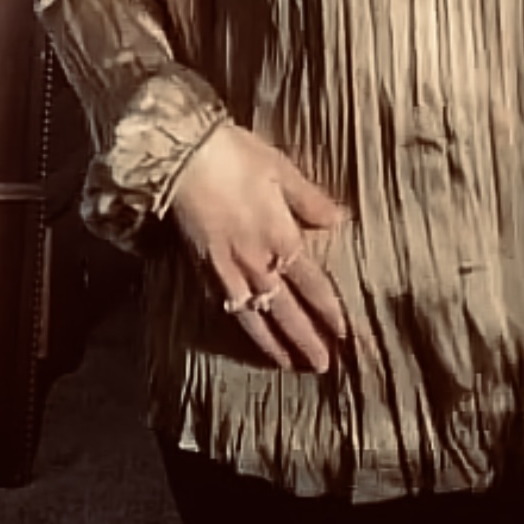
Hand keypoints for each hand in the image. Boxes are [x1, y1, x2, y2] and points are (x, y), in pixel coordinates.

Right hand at [169, 122, 347, 373]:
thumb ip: (310, 200)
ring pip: (254, 316)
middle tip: (322, 366)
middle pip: (286, 310)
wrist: (179, 159)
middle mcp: (254, 262)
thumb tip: (339, 220)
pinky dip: (239, 323)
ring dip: (274, 343)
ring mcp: (225, 268)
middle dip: (305, 339)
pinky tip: (245, 331)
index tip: (344, 334)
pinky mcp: (201, 266)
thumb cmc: (235, 157)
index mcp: (280, 239)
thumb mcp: (282, 170)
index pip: (313, 285)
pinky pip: (224, 305)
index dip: (329, 311)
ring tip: (288, 364)